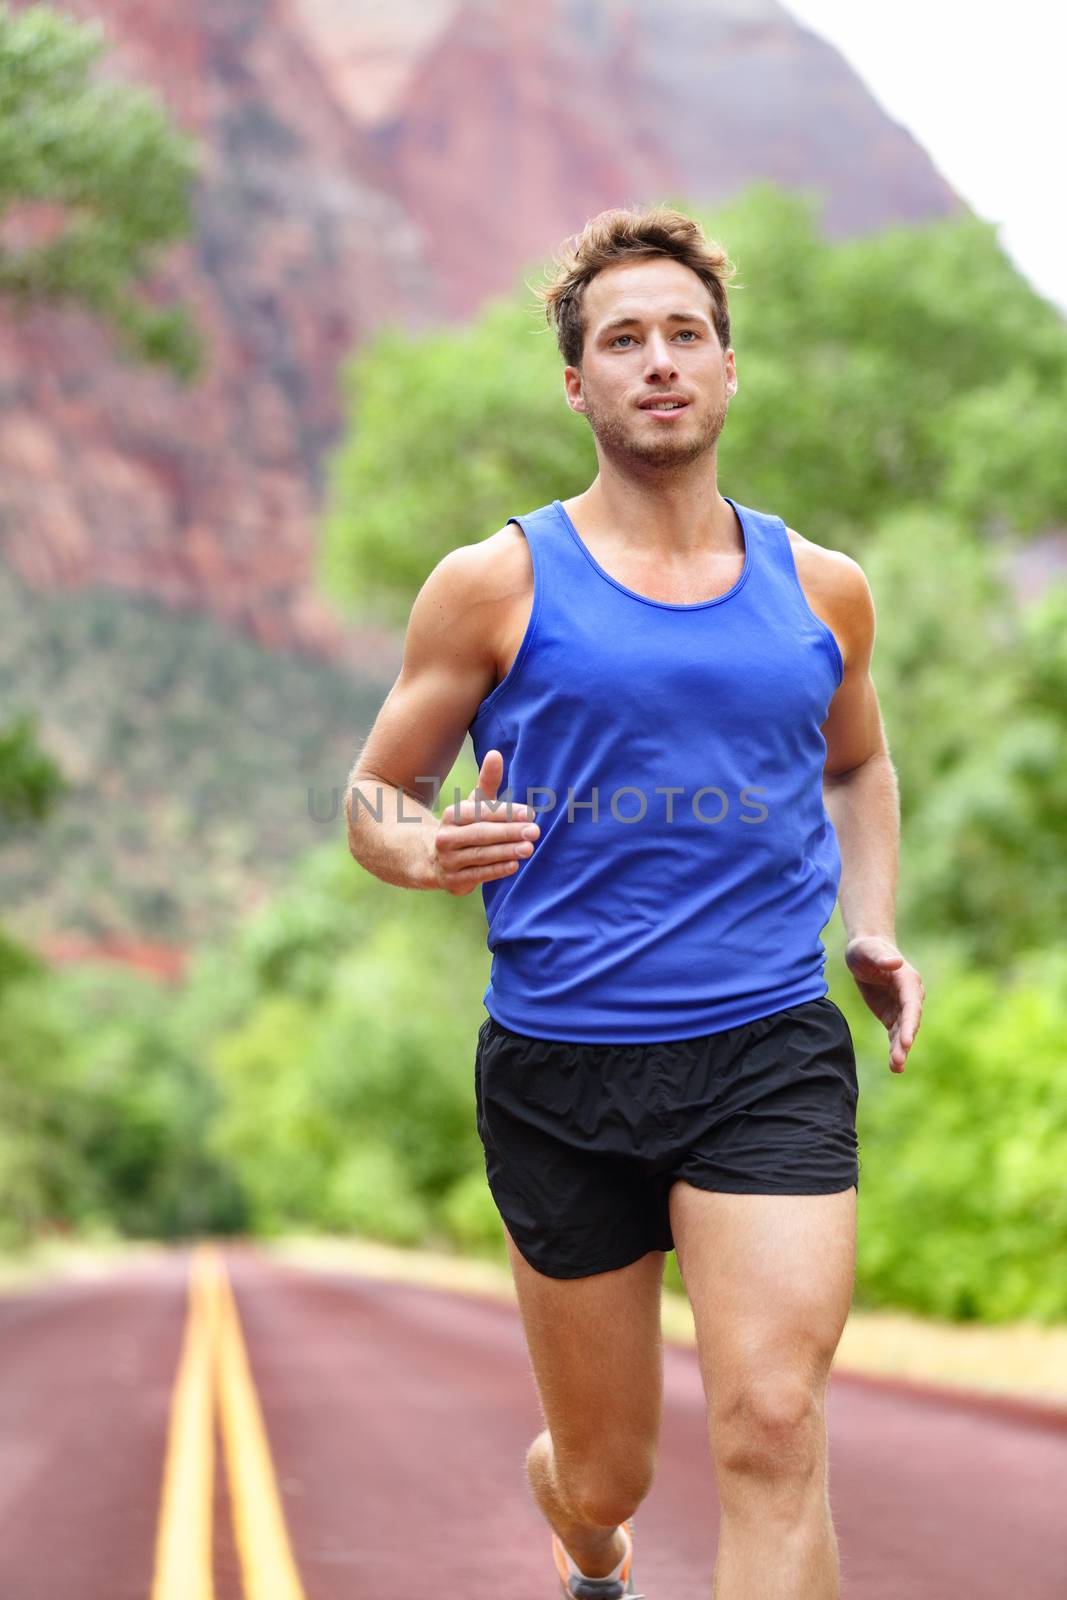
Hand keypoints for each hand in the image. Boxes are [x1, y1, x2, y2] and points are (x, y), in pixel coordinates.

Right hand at [430, 749, 538, 895]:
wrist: (434, 860)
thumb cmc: (465, 827)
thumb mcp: (474, 805)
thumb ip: (487, 781)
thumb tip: (495, 753)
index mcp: (453, 815)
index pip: (481, 812)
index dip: (506, 812)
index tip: (530, 813)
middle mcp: (447, 837)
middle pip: (482, 833)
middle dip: (509, 832)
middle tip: (535, 831)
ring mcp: (449, 860)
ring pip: (481, 855)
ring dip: (506, 851)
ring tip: (529, 848)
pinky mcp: (453, 880)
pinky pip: (477, 874)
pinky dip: (496, 870)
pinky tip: (514, 865)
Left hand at [844, 935, 924, 1073]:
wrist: (865, 952)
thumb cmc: (866, 948)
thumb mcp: (867, 950)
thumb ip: (880, 957)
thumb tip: (896, 962)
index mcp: (907, 980)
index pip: (911, 1005)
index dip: (909, 1023)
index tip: (906, 1041)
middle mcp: (910, 996)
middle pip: (909, 1022)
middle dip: (905, 1041)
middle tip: (898, 1060)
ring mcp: (902, 1007)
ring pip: (903, 1032)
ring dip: (901, 1049)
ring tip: (896, 1067)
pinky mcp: (892, 1015)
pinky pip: (895, 1035)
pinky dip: (895, 1049)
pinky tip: (895, 1066)